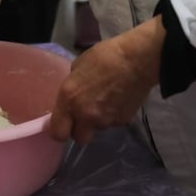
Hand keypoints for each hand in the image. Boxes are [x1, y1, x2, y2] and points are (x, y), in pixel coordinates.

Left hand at [48, 16, 164, 143]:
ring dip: (98, 119)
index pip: (57, 132)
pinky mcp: (123, 121)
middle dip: (80, 130)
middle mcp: (85, 115)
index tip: (63, 122)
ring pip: (97, 128)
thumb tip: (74, 96)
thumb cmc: (105, 56)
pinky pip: (113, 122)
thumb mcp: (78, 66)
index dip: (60, 129)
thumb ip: (73, 87)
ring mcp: (105, 120)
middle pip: (79, 138)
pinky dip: (113, 115)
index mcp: (69, 100)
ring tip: (105, 100)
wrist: (137, 61)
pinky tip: (118, 99)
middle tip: (83, 115)